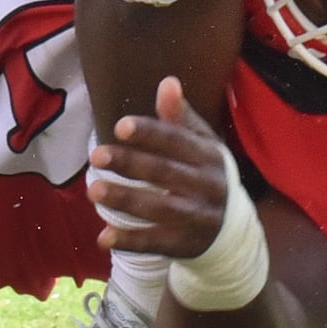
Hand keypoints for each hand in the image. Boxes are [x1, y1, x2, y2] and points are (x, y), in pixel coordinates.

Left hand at [85, 78, 237, 260]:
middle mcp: (206, 186)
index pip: (177, 142)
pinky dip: (130, 241)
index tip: (120, 126)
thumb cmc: (206, 175)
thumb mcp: (202, 144)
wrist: (232, 230)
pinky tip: (103, 237)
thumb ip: (181, 117)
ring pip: (159, 209)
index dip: (150, 133)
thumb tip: (168, 82)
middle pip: (165, 173)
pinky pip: (156, 243)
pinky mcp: (184, 245)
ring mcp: (197, 218)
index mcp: (209, 156)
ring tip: (93, 190)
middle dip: (130, 163)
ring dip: (125, 199)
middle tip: (96, 155)